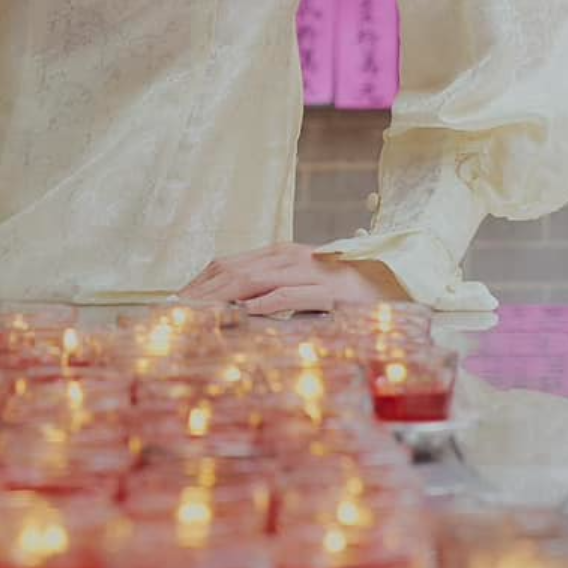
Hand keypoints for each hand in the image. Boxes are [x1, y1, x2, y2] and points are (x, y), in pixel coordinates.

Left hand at [177, 245, 409, 315]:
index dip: (199, 282)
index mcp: (279, 255)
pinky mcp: (329, 290)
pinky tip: (247, 311)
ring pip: (256, 278)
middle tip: (175, 311)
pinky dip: (268, 301)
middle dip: (201, 291)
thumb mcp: (300, 288)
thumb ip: (270, 293)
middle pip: (234, 270)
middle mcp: (290, 257)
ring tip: (198, 311)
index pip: (228, 264)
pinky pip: (293, 293)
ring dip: (223, 295)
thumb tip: (234, 312)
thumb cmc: (344, 292)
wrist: (392, 283)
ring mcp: (309, 271)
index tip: (175, 302)